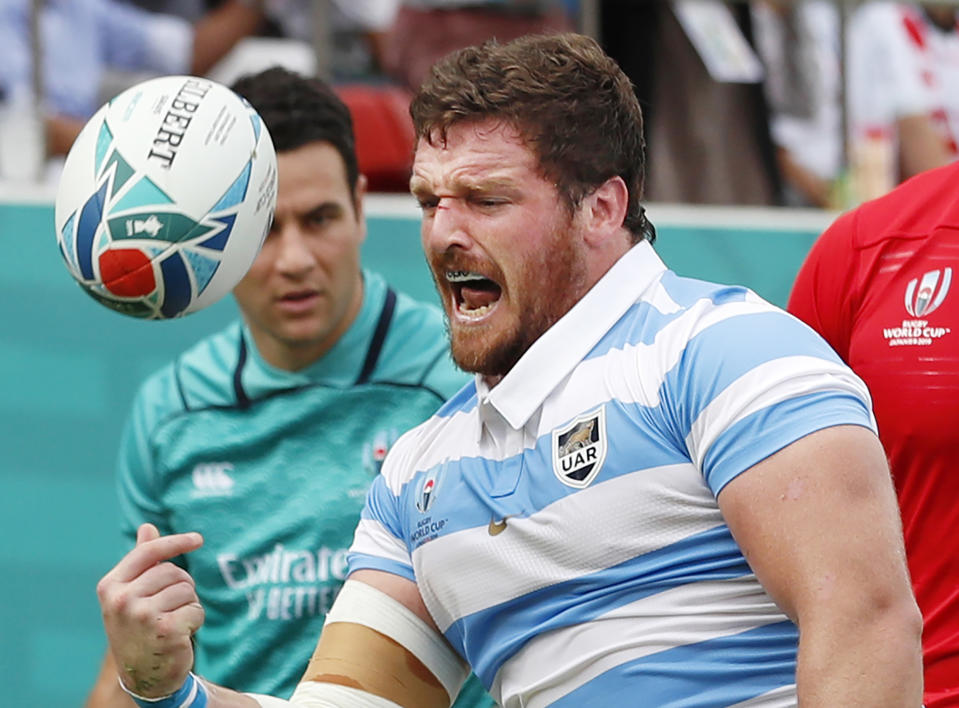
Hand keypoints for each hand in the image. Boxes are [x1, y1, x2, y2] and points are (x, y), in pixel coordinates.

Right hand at [96, 523, 204, 697]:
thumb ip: (141, 561)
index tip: (198, 539)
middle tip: (169, 609)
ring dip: (188, 605)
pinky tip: (180, 635)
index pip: (148, 552)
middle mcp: (122, 600)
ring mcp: (141, 615)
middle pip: (173, 572)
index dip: (176, 542)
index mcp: (110, 586)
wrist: (144, 676)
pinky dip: (195, 620)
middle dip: (181, 586)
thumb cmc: (139, 629)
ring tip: (172, 622)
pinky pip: (196, 609)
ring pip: (187, 590)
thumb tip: (147, 526)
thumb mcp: (132, 594)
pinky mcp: (165, 630)